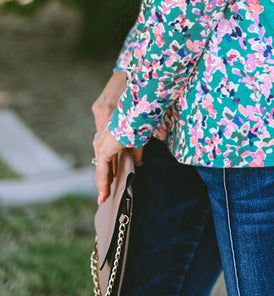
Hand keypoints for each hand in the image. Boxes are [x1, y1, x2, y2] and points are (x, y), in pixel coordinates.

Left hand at [92, 71, 143, 201]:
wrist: (135, 108)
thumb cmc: (137, 117)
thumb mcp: (137, 138)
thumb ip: (136, 151)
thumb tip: (139, 163)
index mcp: (108, 135)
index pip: (106, 157)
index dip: (108, 171)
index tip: (111, 183)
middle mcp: (101, 140)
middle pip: (101, 164)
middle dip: (104, 180)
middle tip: (104, 195)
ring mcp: (101, 144)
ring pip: (101, 169)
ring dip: (103, 184)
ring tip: (104, 197)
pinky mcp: (104, 149)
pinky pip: (103, 170)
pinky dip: (104, 182)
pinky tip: (104, 193)